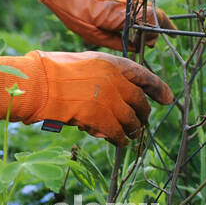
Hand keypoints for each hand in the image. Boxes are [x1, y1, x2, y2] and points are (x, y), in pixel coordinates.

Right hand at [0, 50, 174, 145]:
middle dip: (143, 114)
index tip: (168, 98)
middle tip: (141, 122)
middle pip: (140, 102)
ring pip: (132, 121)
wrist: (37, 85)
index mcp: (111, 63)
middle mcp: (116, 81)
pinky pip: (119, 134)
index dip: (159, 89)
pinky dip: (121, 140)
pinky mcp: (101, 119)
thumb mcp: (82, 62)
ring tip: (130, 135)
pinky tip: (119, 142)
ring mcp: (110, 101)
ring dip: (133, 129)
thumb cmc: (51, 71)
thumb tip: (112, 91)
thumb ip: (101, 74)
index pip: (144, 76)